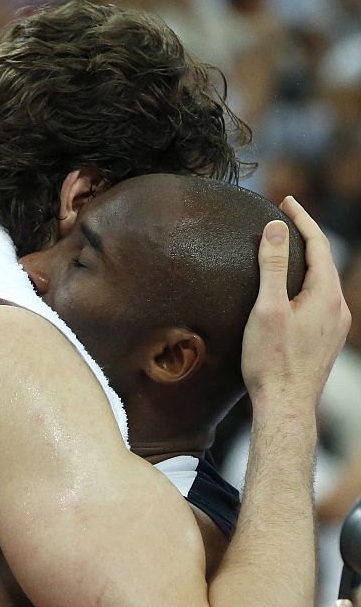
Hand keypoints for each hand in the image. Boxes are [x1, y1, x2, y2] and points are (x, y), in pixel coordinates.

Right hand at [242, 197, 350, 409]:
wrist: (285, 405)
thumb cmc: (272, 361)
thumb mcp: (267, 309)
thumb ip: (271, 266)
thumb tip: (275, 228)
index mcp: (326, 295)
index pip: (318, 244)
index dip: (302, 220)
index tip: (286, 201)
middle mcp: (337, 308)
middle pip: (323, 262)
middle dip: (304, 239)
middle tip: (283, 223)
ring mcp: (335, 326)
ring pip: (323, 283)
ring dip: (306, 264)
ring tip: (285, 255)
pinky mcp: (326, 341)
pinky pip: (320, 302)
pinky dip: (306, 287)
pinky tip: (291, 295)